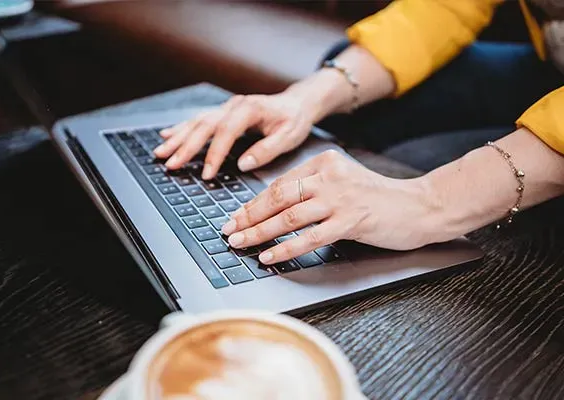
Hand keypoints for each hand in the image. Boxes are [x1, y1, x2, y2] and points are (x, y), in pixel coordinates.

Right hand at [153, 93, 315, 179]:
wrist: (297, 104)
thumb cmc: (294, 120)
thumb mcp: (289, 137)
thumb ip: (267, 150)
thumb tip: (243, 164)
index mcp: (250, 109)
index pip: (226, 132)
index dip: (214, 154)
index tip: (206, 175)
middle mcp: (234, 105)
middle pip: (204, 126)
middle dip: (185, 146)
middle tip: (170, 164)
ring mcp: (227, 107)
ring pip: (197, 121)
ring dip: (178, 137)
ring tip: (161, 152)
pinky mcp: (224, 112)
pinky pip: (199, 119)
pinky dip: (182, 128)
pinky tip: (167, 134)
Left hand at [221, 150, 439, 264]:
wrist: (421, 206)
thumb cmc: (381, 199)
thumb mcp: (344, 183)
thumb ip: (314, 189)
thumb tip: (276, 209)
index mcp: (324, 163)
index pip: (280, 183)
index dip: (255, 202)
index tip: (238, 216)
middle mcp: (329, 176)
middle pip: (278, 196)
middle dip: (248, 216)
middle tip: (229, 230)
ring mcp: (340, 197)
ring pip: (288, 216)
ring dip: (259, 232)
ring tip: (240, 242)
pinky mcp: (351, 220)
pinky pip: (309, 237)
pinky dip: (285, 248)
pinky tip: (269, 256)